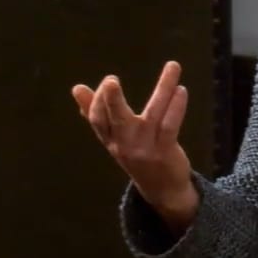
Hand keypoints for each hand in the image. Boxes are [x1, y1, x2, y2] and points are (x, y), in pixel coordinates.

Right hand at [71, 61, 197, 231]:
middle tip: (111, 80)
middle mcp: (125, 144)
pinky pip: (170, 126)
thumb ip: (97, 113)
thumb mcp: (115, 138)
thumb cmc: (137, 156)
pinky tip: (181, 89)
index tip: (106, 81)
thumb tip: (76, 89)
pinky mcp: (166, 151)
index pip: (97, 119)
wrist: (163, 191)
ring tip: (173, 66)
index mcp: (111, 140)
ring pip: (153, 115)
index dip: (97, 101)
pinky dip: (176, 106)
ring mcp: (146, 148)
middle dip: (110, 100)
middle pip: (115, 120)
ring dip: (163, 88)